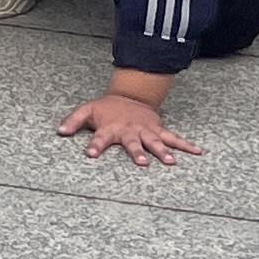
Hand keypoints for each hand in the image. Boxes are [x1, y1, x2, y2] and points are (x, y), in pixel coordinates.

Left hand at [61, 90, 202, 163]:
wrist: (130, 95)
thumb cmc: (107, 108)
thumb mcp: (87, 110)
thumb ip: (73, 121)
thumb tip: (59, 131)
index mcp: (110, 128)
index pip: (100, 138)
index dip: (96, 146)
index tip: (91, 155)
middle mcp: (129, 130)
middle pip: (133, 143)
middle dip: (137, 152)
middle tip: (142, 163)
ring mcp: (145, 130)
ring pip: (156, 142)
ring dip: (163, 151)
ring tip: (171, 162)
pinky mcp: (158, 129)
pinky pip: (173, 138)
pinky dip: (186, 145)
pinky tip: (198, 152)